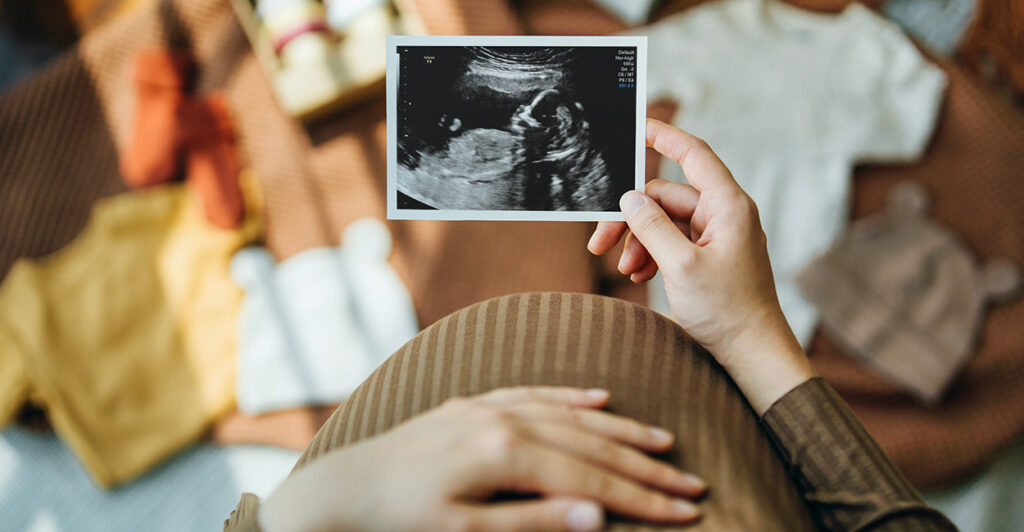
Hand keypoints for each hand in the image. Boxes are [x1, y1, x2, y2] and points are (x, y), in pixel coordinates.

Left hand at [260, 386, 705, 531]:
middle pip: (590, 445)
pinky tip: (599, 400)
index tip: (686, 511)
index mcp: (503, 455)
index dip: (642, 498)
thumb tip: (597, 517)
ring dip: (619, 431)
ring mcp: (487, 407)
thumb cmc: (400, 520)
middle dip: (645, 468)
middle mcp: (501, 421)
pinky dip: (570, 399)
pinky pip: (533, 394)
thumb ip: (533, 521)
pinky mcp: (474, 405)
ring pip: (569, 416)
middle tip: (692, 484)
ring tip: (663, 443)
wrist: (342, 491)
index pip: (590, 480)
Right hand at [588, 119, 814, 413]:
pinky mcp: (710, 255)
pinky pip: (672, 241)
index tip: (637, 125)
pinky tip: (639, 275)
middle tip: (600, 243)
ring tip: (624, 269)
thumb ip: (652, 227)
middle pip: (665, 197)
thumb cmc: (727, 311)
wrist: (751, 352)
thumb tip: (630, 199)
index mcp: (727, 206)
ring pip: (664, 221)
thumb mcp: (680, 267)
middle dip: (632, 218)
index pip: (693, 155)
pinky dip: (652, 254)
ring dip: (639, 241)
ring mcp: (717, 235)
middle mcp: (724, 214)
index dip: (664, 136)